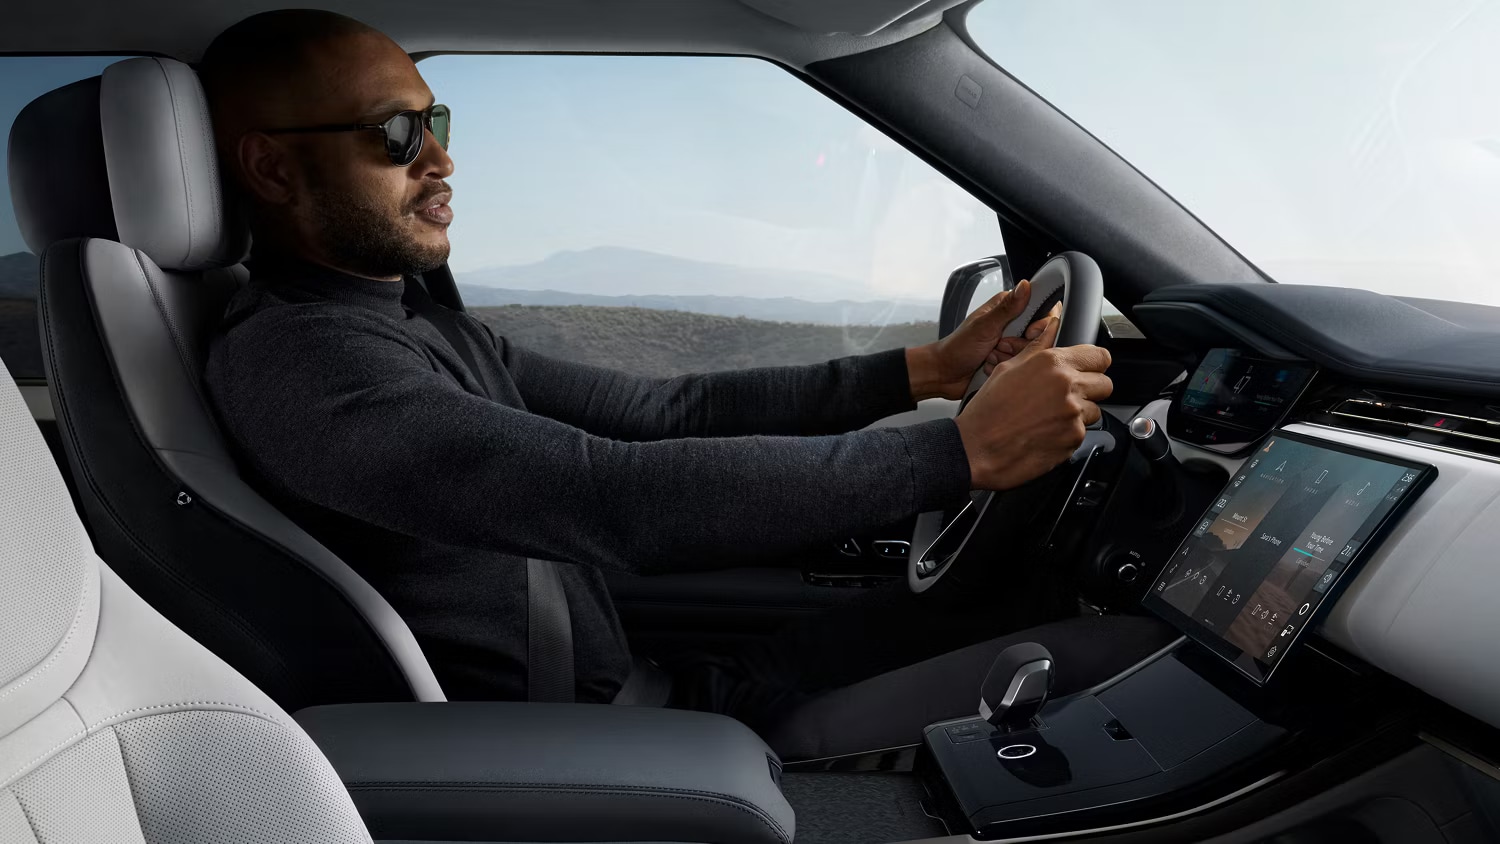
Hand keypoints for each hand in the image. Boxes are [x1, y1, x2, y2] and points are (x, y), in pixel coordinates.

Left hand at [906, 280, 1058, 400]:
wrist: (944, 373)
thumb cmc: (958, 347)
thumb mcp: (984, 326)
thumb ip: (1008, 307)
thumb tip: (1025, 285)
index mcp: (1006, 307)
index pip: (1041, 308)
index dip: (1039, 323)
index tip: (1029, 331)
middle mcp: (1011, 323)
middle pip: (1038, 335)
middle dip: (1018, 345)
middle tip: (999, 344)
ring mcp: (1011, 343)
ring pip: (1030, 352)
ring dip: (1009, 357)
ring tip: (990, 355)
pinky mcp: (1009, 360)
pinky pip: (1021, 366)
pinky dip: (1006, 367)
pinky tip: (990, 366)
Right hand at [954, 317, 1112, 490]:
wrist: (977, 449)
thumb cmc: (987, 411)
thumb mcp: (1007, 369)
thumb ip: (1037, 348)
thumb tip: (1050, 328)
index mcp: (1052, 363)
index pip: (1100, 356)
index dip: (1094, 363)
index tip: (1089, 369)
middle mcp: (1068, 387)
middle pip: (1105, 384)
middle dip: (1091, 389)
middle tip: (1068, 395)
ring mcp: (1073, 415)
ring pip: (1094, 411)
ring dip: (1079, 413)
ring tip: (1050, 417)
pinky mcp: (1073, 440)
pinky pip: (1081, 433)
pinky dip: (1068, 433)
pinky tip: (1045, 432)